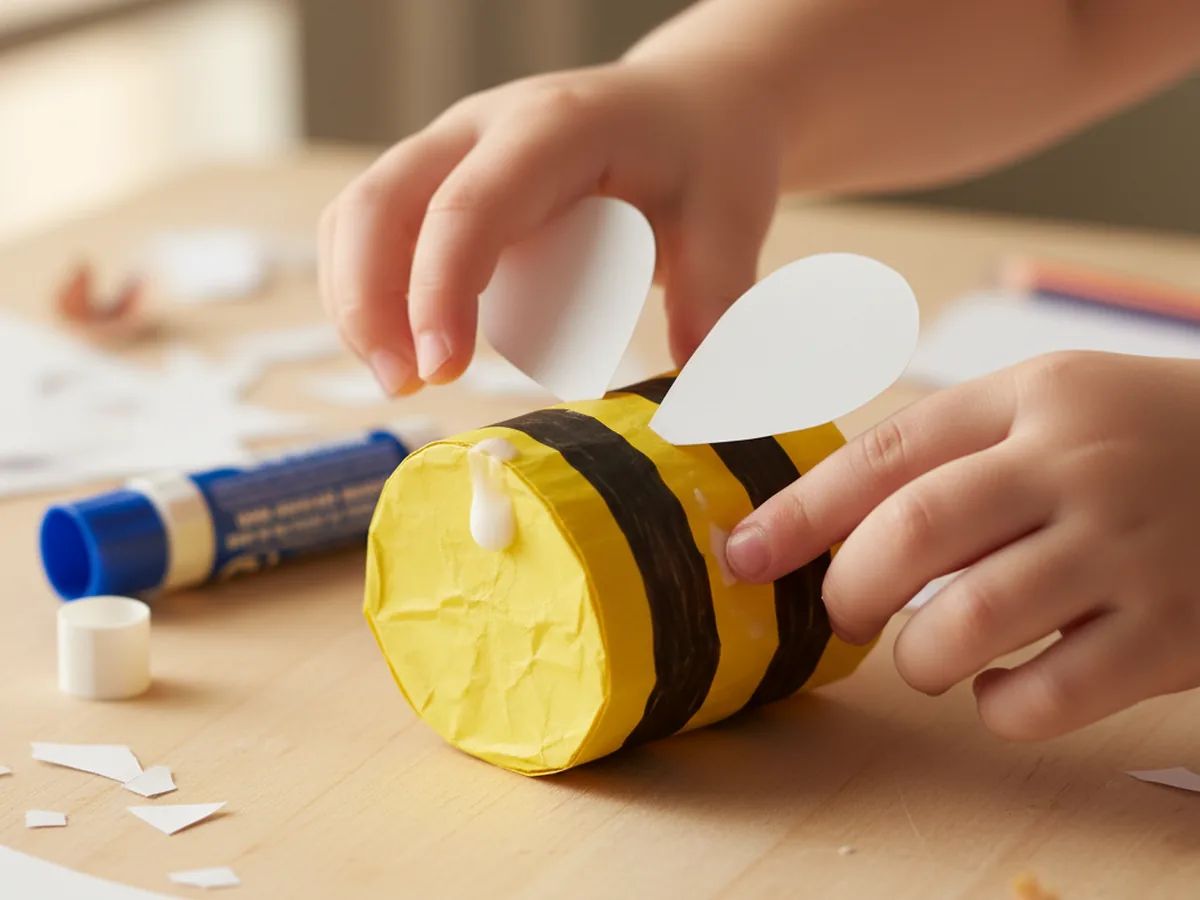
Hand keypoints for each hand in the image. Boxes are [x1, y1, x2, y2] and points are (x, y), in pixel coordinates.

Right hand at [318, 59, 781, 395]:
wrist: (691, 104)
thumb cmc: (705, 152)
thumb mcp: (730, 217)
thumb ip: (716, 297)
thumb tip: (694, 393)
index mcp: (554, 127)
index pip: (469, 204)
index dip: (440, 288)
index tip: (443, 370)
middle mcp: (485, 127)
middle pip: (383, 202)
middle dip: (371, 302)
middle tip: (404, 387)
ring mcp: (455, 147)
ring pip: (362, 211)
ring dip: (358, 299)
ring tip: (400, 380)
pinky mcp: (444, 176)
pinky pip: (373, 222)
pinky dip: (365, 286)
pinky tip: (397, 345)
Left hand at [725, 351, 1199, 739]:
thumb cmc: (1146, 439)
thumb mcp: (1054, 403)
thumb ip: (950, 447)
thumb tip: (822, 517)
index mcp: (1033, 399)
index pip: (886, 453)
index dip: (797, 512)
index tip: (740, 555)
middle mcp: (1076, 466)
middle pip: (911, 534)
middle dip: (848, 589)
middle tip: (848, 611)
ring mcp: (1128, 551)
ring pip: (965, 624)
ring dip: (916, 657)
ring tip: (928, 653)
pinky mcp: (1172, 635)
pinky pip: (1040, 697)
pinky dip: (995, 703)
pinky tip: (1002, 683)